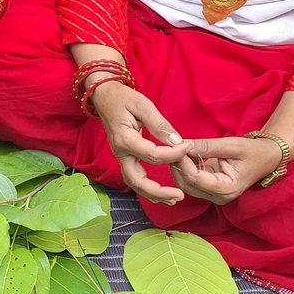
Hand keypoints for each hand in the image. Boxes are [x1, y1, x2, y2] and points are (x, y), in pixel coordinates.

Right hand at [89, 81, 192, 204]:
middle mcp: (121, 152)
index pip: (153, 155)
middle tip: (179, 195)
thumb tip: (177, 142)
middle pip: (137, 180)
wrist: (104, 95)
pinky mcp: (125, 157)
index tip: (188, 147)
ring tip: (174, 198)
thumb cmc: (123, 98)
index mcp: (125, 139)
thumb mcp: (143, 105)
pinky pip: (135, 177)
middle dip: (158, 191)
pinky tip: (162, 192)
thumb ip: (160, 125)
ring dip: (153, 194)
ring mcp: (121, 156)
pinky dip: (148, 188)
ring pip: (134, 183)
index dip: (174, 154)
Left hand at [170, 136, 280, 204]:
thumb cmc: (253, 152)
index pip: (196, 179)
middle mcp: (218, 197)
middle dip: (178, 164)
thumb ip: (207, 147)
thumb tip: (183, 145)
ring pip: (185, 183)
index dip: (183, 162)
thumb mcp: (232, 145)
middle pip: (187, 184)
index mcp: (227, 189)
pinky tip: (186, 153)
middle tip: (174, 145)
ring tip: (180, 147)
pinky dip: (185, 167)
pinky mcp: (208, 188)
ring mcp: (212, 194)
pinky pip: (190, 179)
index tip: (178, 145)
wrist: (266, 157)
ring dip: (179, 166)